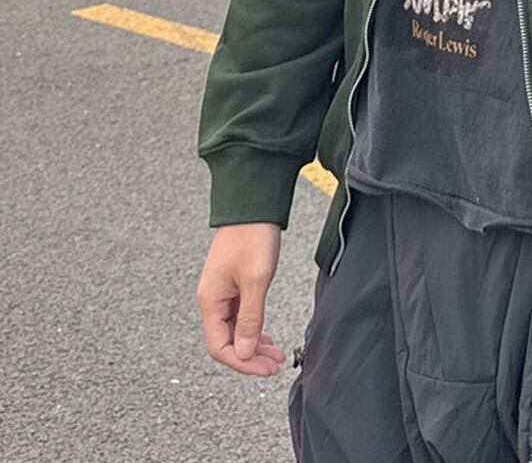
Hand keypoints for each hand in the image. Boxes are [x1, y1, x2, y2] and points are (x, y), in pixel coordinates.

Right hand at [196, 222, 285, 375]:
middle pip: (227, 341)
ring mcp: (223, 292)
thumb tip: (244, 352)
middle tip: (274, 366)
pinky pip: (241, 316)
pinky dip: (255, 329)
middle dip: (250, 357)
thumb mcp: (256, 280)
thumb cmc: (252, 237)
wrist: (254, 207)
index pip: (219, 347)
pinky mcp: (234, 285)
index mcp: (211, 301)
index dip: (242, 362)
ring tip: (276, 355)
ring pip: (236, 330)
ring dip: (255, 345)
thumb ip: (250, 319)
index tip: (264, 369)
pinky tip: (268, 337)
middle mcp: (212, 299)